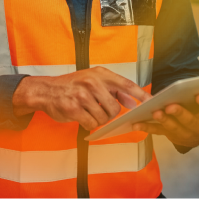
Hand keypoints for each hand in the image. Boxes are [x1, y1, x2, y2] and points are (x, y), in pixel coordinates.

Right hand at [12, 67, 151, 130]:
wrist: (46, 90)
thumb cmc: (72, 85)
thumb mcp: (94, 81)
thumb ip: (114, 90)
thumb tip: (132, 101)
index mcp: (100, 74)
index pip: (126, 84)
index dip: (141, 94)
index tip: (152, 102)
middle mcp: (92, 82)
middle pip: (114, 107)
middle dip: (109, 113)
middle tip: (99, 109)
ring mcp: (82, 95)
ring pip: (103, 118)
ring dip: (97, 119)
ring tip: (87, 111)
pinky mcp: (74, 108)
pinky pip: (91, 124)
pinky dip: (88, 124)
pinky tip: (81, 116)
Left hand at [132, 90, 198, 147]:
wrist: (196, 134)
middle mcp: (198, 130)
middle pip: (190, 122)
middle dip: (180, 114)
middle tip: (171, 106)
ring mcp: (183, 135)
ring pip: (173, 129)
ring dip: (163, 121)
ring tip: (155, 111)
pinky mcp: (169, 136)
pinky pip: (157, 132)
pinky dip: (146, 128)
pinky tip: (137, 123)